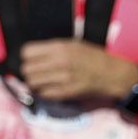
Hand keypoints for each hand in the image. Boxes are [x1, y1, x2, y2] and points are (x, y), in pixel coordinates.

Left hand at [19, 40, 137, 101]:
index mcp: (60, 47)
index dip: (27, 56)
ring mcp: (62, 79)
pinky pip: (43, 94)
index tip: (31, 58)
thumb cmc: (92, 57)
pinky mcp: (65, 93)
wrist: (110, 74)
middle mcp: (59, 62)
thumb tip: (31, 56)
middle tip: (36, 71)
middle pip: (26, 69)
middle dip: (28, 70)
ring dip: (34, 83)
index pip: (27, 52)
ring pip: (32, 83)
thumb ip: (52, 49)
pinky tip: (50, 88)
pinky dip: (43, 92)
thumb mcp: (73, 44)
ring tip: (42, 80)